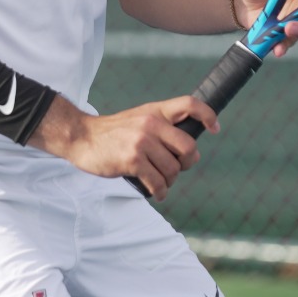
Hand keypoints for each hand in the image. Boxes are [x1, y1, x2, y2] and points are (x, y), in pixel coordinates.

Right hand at [30, 94, 218, 199]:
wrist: (82, 137)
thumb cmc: (113, 133)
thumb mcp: (139, 118)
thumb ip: (162, 127)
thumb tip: (189, 150)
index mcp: (155, 110)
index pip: (190, 104)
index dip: (208, 115)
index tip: (215, 129)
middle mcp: (151, 123)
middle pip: (188, 147)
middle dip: (187, 163)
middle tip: (177, 169)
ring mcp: (142, 141)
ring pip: (173, 169)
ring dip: (169, 181)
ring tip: (159, 182)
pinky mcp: (132, 160)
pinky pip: (158, 182)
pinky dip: (160, 192)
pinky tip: (156, 192)